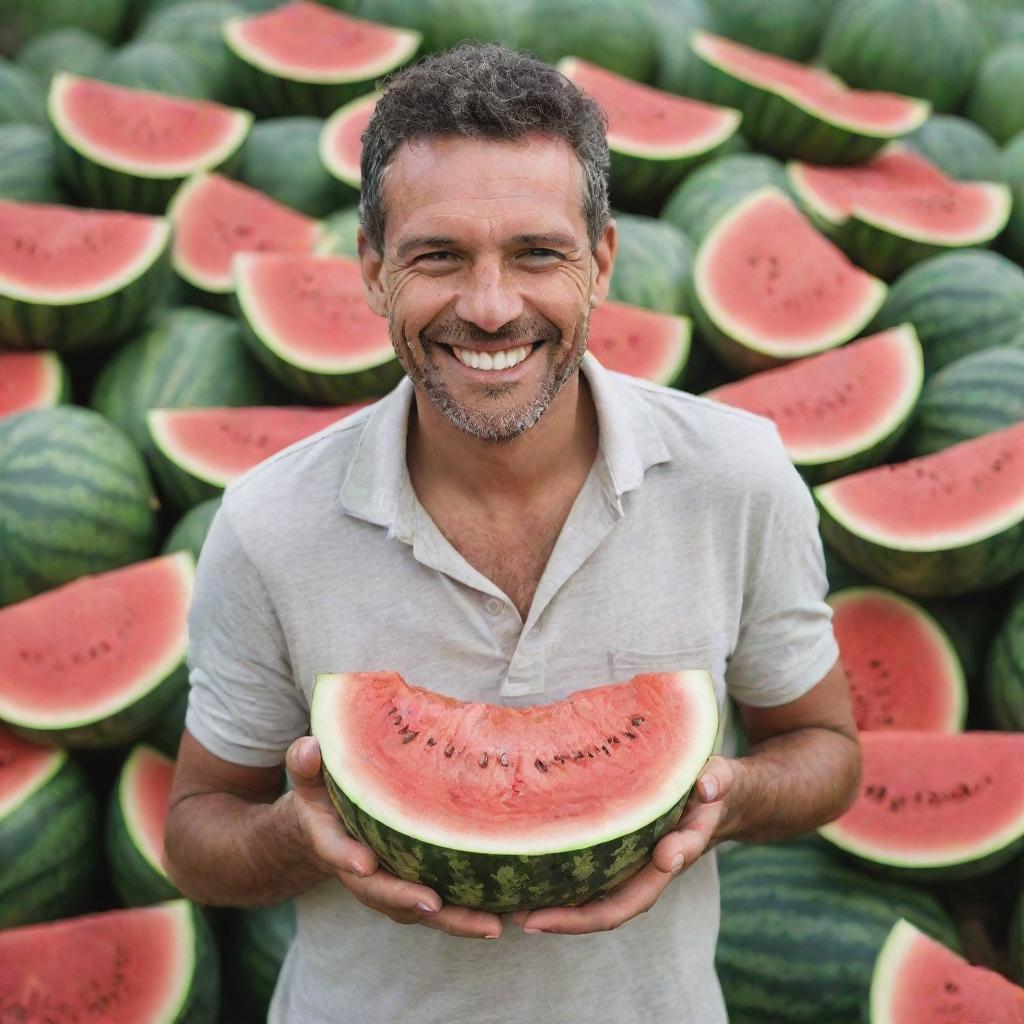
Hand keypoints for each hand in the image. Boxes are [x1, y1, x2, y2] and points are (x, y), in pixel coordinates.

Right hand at [285, 736, 503, 939]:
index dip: (347, 857)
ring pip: (419, 910)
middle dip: (408, 901)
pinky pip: (441, 907)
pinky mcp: (416, 886)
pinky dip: (468, 915)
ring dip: (454, 921)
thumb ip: (305, 764)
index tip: (364, 862)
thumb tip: (309, 747)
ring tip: (491, 925)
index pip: (336, 851)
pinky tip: (505, 917)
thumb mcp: (308, 776)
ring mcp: (390, 884)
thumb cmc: (322, 796)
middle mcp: (361, 872)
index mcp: (332, 842)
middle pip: (384, 894)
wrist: (325, 829)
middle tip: (435, 905)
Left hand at [511, 756, 737, 934]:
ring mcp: (632, 863)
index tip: (574, 910)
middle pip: (608, 908)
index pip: (638, 895)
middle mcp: (648, 869)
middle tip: (525, 920)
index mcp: (674, 857)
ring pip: (594, 897)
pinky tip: (526, 876)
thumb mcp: (721, 779)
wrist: (717, 795)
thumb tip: (706, 785)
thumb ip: (717, 781)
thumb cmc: (715, 786)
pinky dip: (561, 883)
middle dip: (568, 919)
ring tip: (513, 908)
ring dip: (557, 907)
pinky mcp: (618, 850)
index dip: (606, 906)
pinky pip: (589, 875)